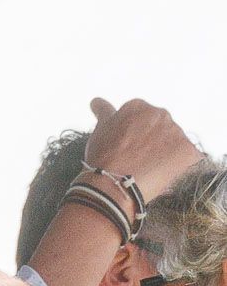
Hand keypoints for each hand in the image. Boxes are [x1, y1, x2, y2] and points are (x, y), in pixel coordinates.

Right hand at [85, 97, 202, 201]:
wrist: (114, 183)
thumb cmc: (104, 156)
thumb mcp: (100, 129)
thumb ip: (104, 112)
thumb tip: (98, 101)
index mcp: (138, 106)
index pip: (140, 116)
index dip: (133, 132)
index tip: (127, 144)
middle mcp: (160, 114)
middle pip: (159, 126)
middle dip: (152, 139)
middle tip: (137, 156)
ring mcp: (176, 133)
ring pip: (173, 141)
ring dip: (165, 151)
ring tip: (148, 167)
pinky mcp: (189, 152)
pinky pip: (187, 157)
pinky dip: (177, 165)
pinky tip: (161, 172)